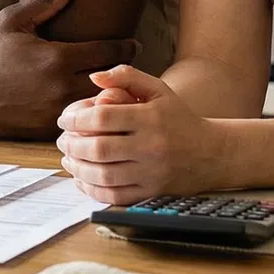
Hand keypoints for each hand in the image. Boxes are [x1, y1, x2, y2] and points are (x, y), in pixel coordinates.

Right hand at [0, 0, 139, 138]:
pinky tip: (90, 104)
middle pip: (112, 82)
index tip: (133, 44)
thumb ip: (48, 0)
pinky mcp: (47, 129)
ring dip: (108, 96)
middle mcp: (60, 88)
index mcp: (57, 58)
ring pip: (98, 106)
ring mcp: (55, 112)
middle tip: (127, 67)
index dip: (126, 47)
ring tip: (115, 87)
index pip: (109, 53)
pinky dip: (88, 113)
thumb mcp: (13, 20)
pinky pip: (80, 122)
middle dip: (122, 74)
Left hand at [55, 64, 230, 203]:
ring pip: (104, 175)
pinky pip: (115, 196)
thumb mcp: (158, 90)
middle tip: (61, 141)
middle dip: (72, 145)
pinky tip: (82, 179)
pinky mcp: (152, 193)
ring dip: (78, 168)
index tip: (64, 120)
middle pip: (99, 148)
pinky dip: (92, 190)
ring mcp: (152, 173)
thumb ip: (126, 76)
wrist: (212, 152)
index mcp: (150, 118)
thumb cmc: (178, 117)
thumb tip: (93, 77)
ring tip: (67, 159)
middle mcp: (151, 146)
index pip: (103, 117)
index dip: (76, 119)